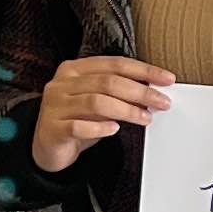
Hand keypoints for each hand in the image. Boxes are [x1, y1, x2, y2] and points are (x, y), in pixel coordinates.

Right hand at [32, 52, 174, 173]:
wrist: (46, 147)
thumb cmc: (76, 121)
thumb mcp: (96, 102)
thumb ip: (117, 94)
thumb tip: (152, 94)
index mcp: (74, 69)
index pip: (114, 64)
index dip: (143, 70)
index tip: (166, 79)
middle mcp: (62, 84)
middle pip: (108, 82)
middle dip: (140, 92)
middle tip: (162, 102)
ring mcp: (55, 105)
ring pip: (96, 102)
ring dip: (126, 110)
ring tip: (145, 118)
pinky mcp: (52, 128)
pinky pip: (79, 126)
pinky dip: (100, 128)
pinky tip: (114, 130)